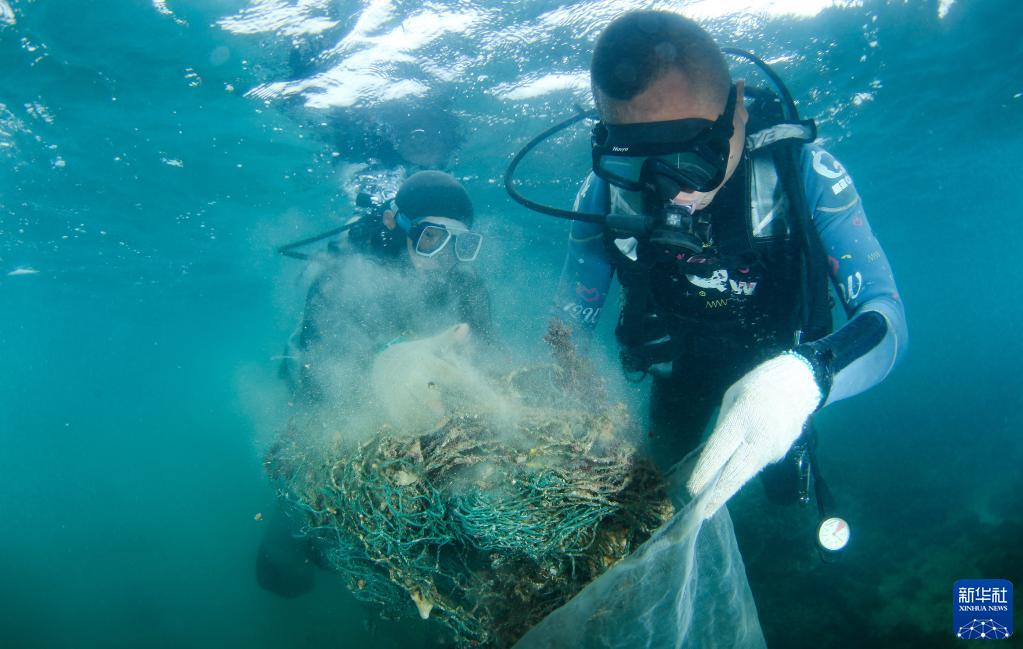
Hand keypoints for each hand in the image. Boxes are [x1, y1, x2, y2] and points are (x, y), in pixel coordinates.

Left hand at [686, 353, 820, 519]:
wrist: (797, 385)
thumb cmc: (756, 386)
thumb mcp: (731, 398)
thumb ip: (722, 427)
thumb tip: (714, 455)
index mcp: (742, 418)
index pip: (720, 451)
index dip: (705, 472)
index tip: (692, 489)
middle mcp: (759, 437)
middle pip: (736, 472)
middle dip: (718, 494)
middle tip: (702, 512)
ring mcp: (773, 448)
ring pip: (746, 475)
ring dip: (728, 489)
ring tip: (711, 506)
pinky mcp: (780, 454)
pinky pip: (756, 466)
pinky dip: (742, 473)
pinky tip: (730, 480)